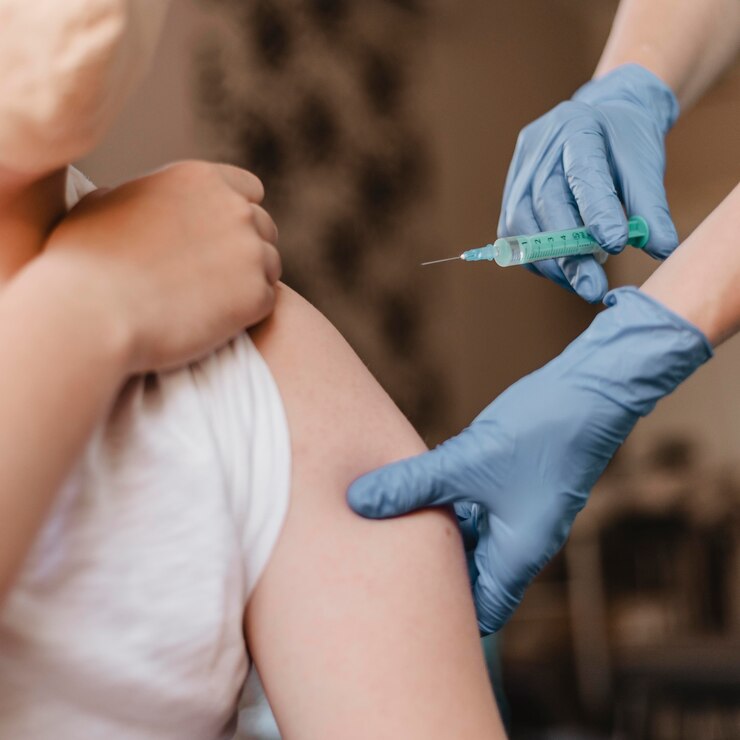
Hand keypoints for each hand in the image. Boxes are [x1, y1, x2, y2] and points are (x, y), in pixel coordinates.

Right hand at [43, 161, 280, 371]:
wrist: (91, 313)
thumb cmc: (82, 263)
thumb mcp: (99, 207)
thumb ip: (130, 196)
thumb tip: (120, 197)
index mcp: (201, 179)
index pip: (249, 191)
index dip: (236, 216)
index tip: (218, 240)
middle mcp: (235, 208)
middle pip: (264, 228)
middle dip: (245, 250)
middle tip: (214, 279)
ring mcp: (251, 251)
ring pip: (270, 265)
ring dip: (249, 282)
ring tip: (211, 302)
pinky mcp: (257, 294)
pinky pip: (268, 302)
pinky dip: (248, 314)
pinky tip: (214, 322)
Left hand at [348, 288, 710, 631]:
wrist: (591, 390)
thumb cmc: (540, 434)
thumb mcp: (464, 463)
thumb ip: (411, 484)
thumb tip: (358, 502)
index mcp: (518, 554)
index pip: (482, 609)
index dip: (446, 613)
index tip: (402, 602)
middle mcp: (521, 540)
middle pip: (472, 574)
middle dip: (434, 571)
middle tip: (385, 566)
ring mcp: (520, 510)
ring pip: (471, 536)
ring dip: (438, 531)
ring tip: (391, 526)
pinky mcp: (514, 481)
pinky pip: (475, 504)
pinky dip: (448, 501)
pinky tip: (420, 486)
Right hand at [500, 64, 679, 302]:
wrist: (599, 121)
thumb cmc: (624, 144)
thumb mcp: (644, 167)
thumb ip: (651, 209)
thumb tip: (662, 250)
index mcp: (577, 128)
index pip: (582, 173)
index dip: (596, 212)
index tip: (615, 246)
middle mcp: (539, 148)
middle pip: (545, 205)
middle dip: (569, 253)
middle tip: (593, 288)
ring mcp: (518, 172)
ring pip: (520, 226)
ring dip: (550, 263)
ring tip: (583, 284)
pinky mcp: (508, 196)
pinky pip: (513, 237)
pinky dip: (538, 261)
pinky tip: (566, 272)